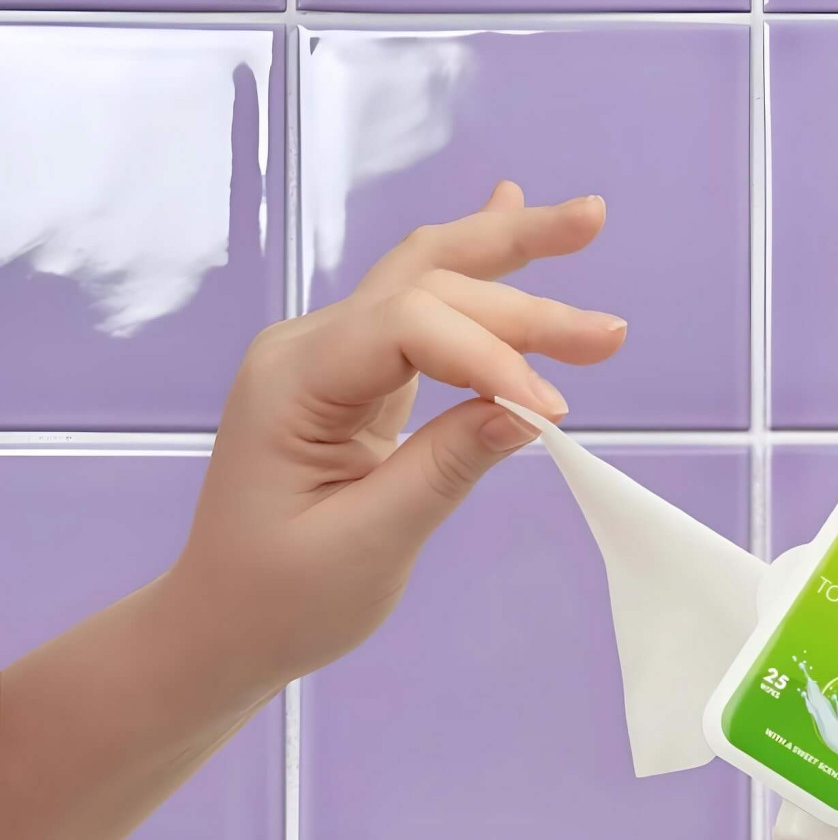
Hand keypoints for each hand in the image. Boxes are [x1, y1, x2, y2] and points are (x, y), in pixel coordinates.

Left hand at [169, 180, 625, 693]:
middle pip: (427, 284)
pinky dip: (476, 276)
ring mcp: (331, 358)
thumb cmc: (282, 598)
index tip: (557, 415)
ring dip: (508, 255)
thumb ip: (448, 467)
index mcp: (294, 381)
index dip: (493, 358)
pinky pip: (421, 313)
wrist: (224, 624)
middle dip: (525, 298)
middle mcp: (309, 349)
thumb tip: (529, 410)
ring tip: (585, 221)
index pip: (410, 327)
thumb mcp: (369, 543)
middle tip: (611, 332)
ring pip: (427, 279)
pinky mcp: (357, 380)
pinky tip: (508, 215)